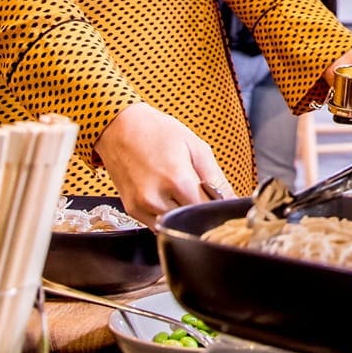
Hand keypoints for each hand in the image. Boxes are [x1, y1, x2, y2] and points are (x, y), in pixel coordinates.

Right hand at [95, 102, 232, 227]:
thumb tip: (232, 200)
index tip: (219, 199)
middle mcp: (157, 199)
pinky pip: (157, 226)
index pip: (207, 210)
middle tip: (202, 194)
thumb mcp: (196, 146)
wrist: (119, 127)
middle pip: (190, 220)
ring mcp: (142, 207)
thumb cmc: (158, 131)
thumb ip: (216, 178)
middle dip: (200, 210)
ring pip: (174, 226)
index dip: (217, 206)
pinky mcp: (132, 211)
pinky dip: (168, 216)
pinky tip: (168, 197)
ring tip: (183, 192)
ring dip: (183, 215)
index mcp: (178, 181)